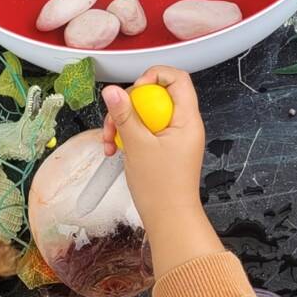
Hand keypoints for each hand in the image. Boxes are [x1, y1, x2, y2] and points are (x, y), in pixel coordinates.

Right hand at [101, 67, 221, 279]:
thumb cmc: (161, 188)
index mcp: (187, 120)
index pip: (178, 79)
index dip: (154, 76)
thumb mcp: (137, 146)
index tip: (134, 90)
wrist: (169, 220)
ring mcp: (174, 137)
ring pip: (146, 114)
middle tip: (114, 122)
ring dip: (123, 124)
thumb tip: (112, 90)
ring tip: (109, 143)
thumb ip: (124, 115)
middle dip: (129, 106)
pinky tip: (114, 150)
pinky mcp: (164, 148)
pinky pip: (145, 131)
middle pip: (156, 96)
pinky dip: (128, 137)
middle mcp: (184, 125)